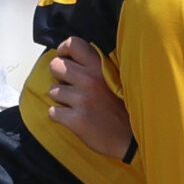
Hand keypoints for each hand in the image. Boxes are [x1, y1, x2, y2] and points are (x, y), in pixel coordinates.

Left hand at [43, 37, 134, 160]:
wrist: (131, 139)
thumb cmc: (123, 109)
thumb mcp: (116, 79)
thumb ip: (97, 67)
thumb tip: (72, 59)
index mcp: (100, 67)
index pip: (73, 44)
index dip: (63, 50)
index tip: (65, 58)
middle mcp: (90, 80)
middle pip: (55, 66)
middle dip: (59, 76)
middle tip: (71, 86)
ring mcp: (82, 100)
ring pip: (53, 91)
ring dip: (61, 99)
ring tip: (77, 105)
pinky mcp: (76, 120)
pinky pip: (53, 112)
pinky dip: (60, 117)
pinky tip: (74, 118)